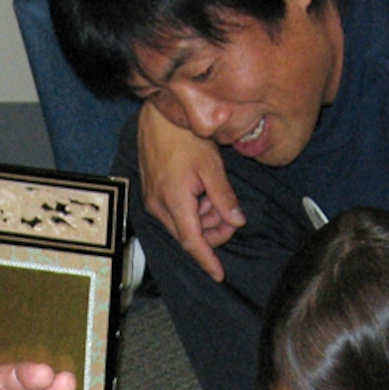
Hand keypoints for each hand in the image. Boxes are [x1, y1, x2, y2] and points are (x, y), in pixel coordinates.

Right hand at [136, 104, 242, 281]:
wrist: (158, 115)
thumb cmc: (184, 135)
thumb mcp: (211, 166)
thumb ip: (223, 197)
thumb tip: (236, 221)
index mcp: (174, 201)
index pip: (192, 241)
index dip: (207, 260)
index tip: (219, 274)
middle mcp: (159, 206)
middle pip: (189, 236)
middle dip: (212, 233)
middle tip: (231, 215)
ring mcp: (153, 200)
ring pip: (183, 225)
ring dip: (204, 219)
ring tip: (216, 196)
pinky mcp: (152, 193)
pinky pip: (175, 213)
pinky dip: (193, 211)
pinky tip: (203, 193)